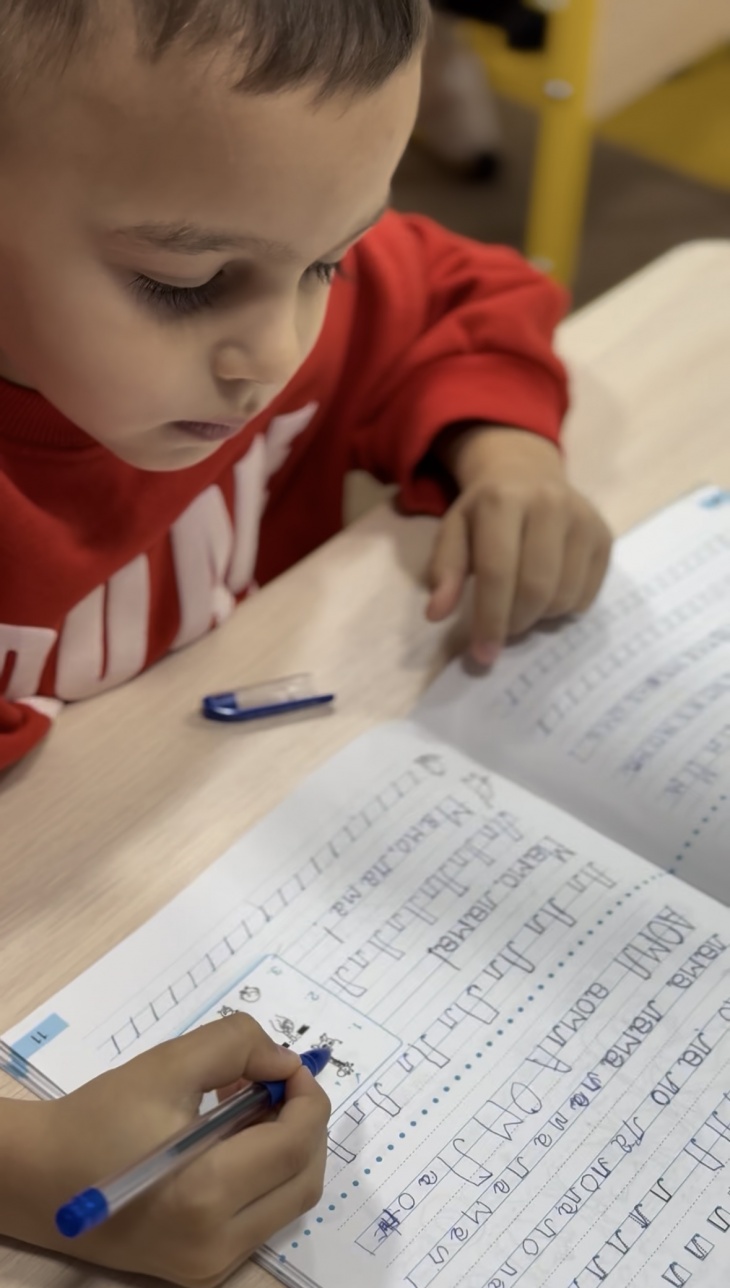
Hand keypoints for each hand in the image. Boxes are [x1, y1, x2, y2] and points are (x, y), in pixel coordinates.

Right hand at [1, 1016, 329, 1285]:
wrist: (42, 1179)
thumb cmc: (100, 1118)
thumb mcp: (169, 1063)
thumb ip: (237, 1046)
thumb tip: (285, 1061)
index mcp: (205, 1193)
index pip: (296, 1144)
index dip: (307, 1096)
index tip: (288, 1064)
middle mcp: (216, 1242)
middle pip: (304, 1179)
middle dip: (306, 1122)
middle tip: (278, 1081)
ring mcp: (211, 1265)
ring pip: (289, 1201)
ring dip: (288, 1147)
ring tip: (251, 1105)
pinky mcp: (203, 1269)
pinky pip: (261, 1217)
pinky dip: (265, 1174)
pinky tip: (233, 1138)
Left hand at [427, 426, 611, 663]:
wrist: (527, 473)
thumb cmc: (484, 511)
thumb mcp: (454, 531)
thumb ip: (444, 571)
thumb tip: (436, 613)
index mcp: (503, 501)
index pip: (498, 572)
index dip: (490, 619)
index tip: (482, 654)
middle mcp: (549, 504)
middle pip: (536, 588)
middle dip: (516, 623)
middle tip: (501, 633)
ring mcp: (583, 519)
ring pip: (564, 595)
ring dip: (540, 618)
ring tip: (521, 608)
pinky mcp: (604, 536)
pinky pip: (587, 595)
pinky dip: (564, 609)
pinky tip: (546, 596)